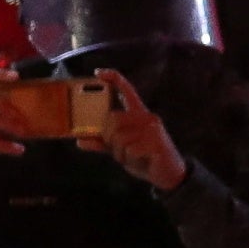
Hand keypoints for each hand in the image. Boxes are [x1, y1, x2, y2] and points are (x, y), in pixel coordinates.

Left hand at [94, 69, 187, 193]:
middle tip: (118, 150)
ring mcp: (152, 128)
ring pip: (119, 137)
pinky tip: (139, 160)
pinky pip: (129, 150)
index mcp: (138, 114)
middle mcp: (146, 117)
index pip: (127, 91)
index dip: (113, 79)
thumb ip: (102, 143)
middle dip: (109, 138)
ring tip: (131, 156)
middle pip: (113, 119)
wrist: (169, 174)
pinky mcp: (156, 142)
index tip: (98, 73)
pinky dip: (128, 159)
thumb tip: (80, 141)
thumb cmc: (143, 157)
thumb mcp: (120, 149)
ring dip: (119, 152)